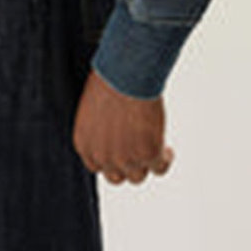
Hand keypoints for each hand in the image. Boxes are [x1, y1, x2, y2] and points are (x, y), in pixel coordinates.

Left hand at [71, 67, 174, 184]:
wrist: (126, 74)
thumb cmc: (109, 80)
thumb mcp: (92, 108)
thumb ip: (98, 129)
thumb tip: (110, 134)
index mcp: (84, 143)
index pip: (96, 165)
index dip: (109, 159)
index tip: (119, 151)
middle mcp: (102, 156)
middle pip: (116, 176)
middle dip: (125, 165)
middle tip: (135, 151)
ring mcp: (126, 159)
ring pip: (137, 176)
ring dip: (145, 163)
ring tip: (153, 148)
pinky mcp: (149, 155)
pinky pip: (160, 168)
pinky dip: (165, 159)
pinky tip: (167, 149)